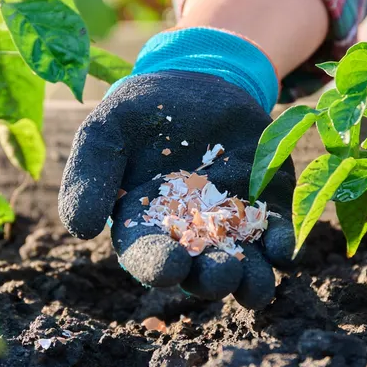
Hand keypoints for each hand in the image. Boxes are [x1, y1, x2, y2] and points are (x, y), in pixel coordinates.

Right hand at [58, 70, 295, 308]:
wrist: (193, 84)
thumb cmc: (140, 114)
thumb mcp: (105, 133)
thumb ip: (90, 177)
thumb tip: (82, 229)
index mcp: (145, 228)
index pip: (149, 257)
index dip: (158, 266)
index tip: (170, 266)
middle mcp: (189, 238)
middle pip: (200, 272)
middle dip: (211, 278)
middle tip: (221, 273)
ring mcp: (231, 227)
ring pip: (244, 268)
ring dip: (252, 280)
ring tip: (256, 283)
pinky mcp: (265, 208)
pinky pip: (276, 236)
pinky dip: (282, 246)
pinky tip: (284, 248)